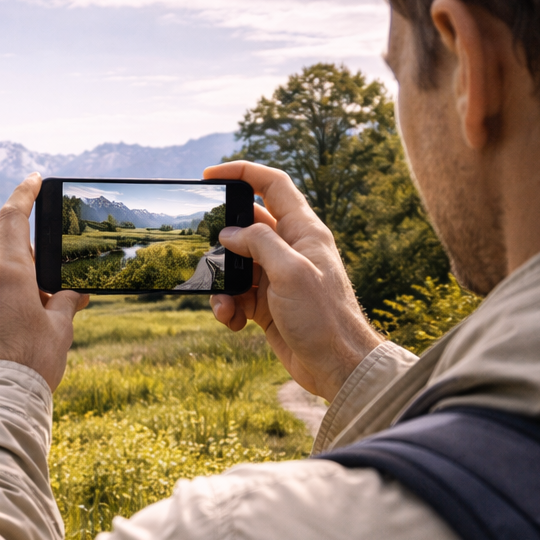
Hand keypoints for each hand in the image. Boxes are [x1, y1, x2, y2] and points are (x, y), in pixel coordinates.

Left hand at [0, 174, 88, 388]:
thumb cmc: (29, 365)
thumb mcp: (59, 330)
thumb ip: (66, 303)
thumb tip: (73, 294)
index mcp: (7, 271)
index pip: (12, 216)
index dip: (24, 193)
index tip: (34, 180)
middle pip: (5, 254)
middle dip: (27, 265)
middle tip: (49, 292)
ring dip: (11, 290)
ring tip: (31, 325)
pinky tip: (10, 336)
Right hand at [203, 161, 383, 401]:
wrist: (336, 365)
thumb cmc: (323, 316)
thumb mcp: (291, 272)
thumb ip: (259, 244)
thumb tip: (228, 234)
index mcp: (303, 230)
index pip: (273, 185)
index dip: (243, 173)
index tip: (210, 175)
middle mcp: (289, 249)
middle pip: (246, 227)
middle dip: (221, 239)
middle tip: (203, 248)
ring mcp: (276, 277)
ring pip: (235, 265)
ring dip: (221, 282)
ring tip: (223, 304)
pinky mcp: (266, 304)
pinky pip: (236, 295)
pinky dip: (227, 306)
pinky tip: (231, 321)